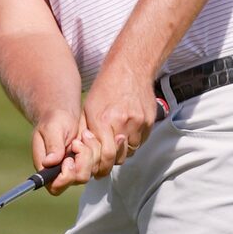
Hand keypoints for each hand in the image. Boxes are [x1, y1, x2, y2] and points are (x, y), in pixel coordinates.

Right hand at [33, 110, 92, 193]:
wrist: (64, 112)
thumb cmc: (53, 119)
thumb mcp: (51, 128)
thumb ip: (52, 145)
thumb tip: (49, 163)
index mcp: (47, 168)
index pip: (56, 186)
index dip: (66, 176)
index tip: (69, 158)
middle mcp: (61, 172)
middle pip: (80, 178)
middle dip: (84, 159)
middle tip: (77, 142)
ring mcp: (77, 168)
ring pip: (93, 170)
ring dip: (92, 150)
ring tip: (84, 135)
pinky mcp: (89, 162)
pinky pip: (101, 162)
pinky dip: (99, 148)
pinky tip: (92, 136)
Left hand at [81, 63, 159, 179]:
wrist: (130, 68)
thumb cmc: (105, 87)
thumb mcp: (88, 108)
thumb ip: (86, 131)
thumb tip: (83, 153)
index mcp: (104, 120)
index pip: (106, 155)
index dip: (101, 164)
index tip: (97, 166)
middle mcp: (123, 123)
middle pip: (119, 157)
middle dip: (110, 159)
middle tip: (105, 153)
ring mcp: (139, 123)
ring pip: (131, 151)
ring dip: (123, 150)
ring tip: (116, 138)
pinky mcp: (149, 121)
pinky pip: (141, 142)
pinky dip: (133, 140)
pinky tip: (127, 130)